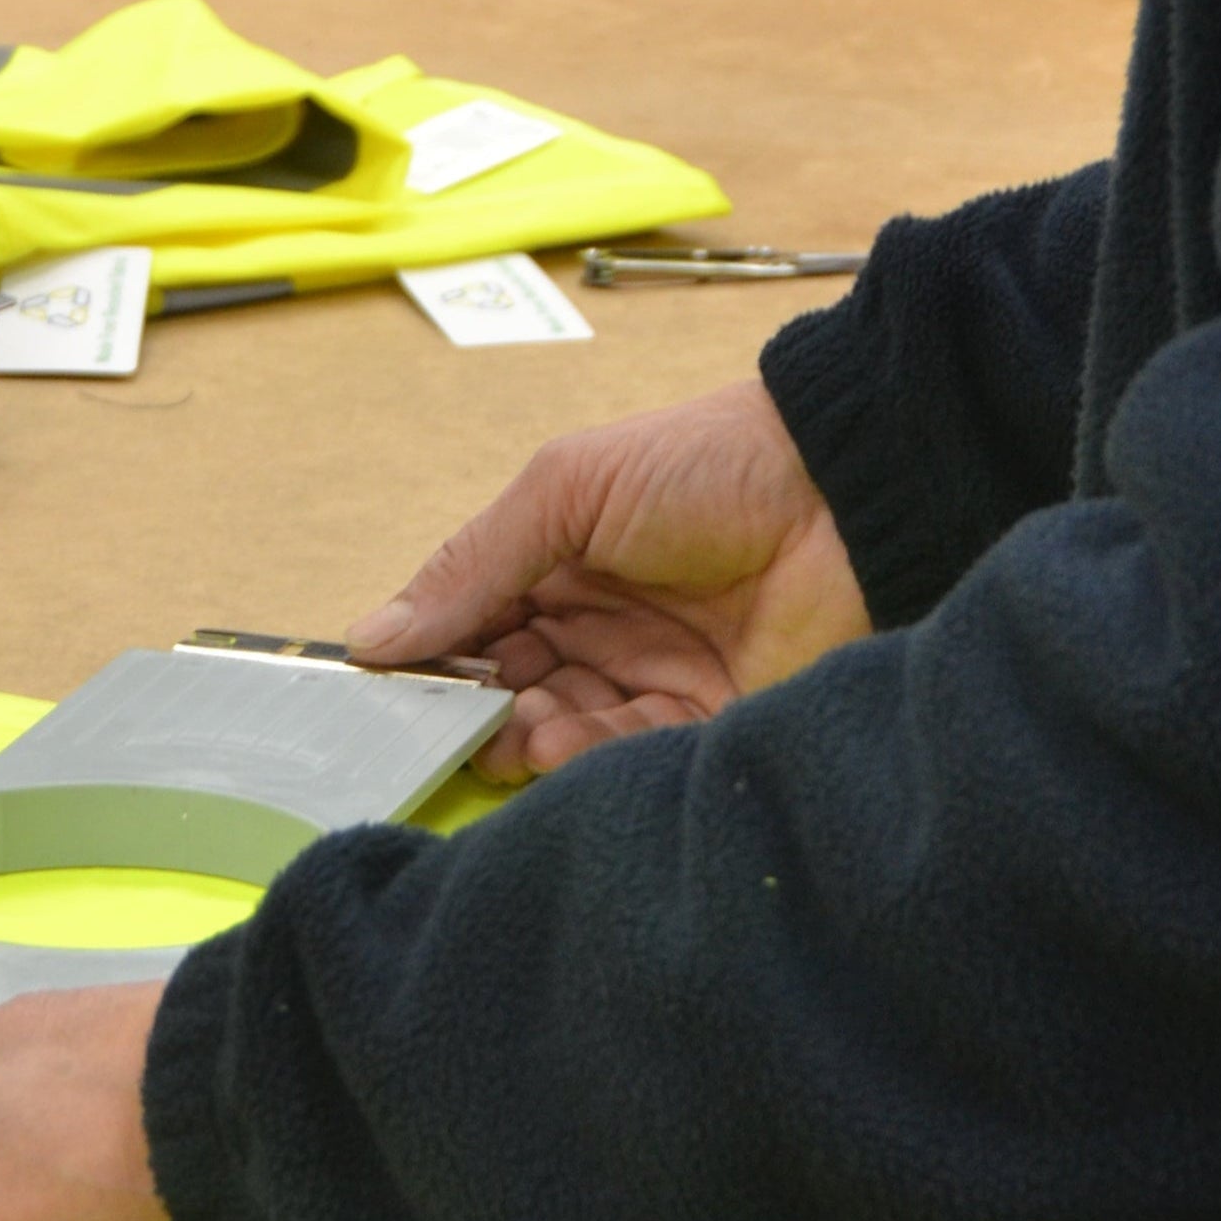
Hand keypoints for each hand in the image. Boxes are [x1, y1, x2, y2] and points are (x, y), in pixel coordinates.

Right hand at [346, 381, 869, 781]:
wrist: (845, 490)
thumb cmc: (707, 462)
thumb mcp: (565, 490)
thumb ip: (472, 566)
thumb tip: (375, 638)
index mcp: (554, 566)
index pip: (468, 628)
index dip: (427, 659)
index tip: (386, 689)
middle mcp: (595, 628)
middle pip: (505, 691)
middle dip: (471, 710)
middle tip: (450, 720)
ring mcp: (647, 678)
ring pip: (556, 733)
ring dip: (521, 739)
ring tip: (512, 728)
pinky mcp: (701, 724)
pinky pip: (623, 758)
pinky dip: (580, 758)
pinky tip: (554, 743)